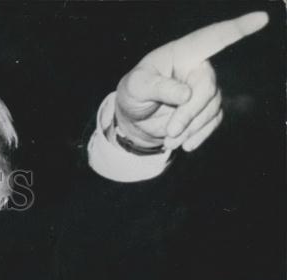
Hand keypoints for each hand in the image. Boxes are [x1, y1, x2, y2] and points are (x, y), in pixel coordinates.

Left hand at [114, 11, 267, 152]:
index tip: (261, 19)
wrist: (135, 119)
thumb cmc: (134, 93)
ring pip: (210, 108)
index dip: (238, 28)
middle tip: (170, 131)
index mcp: (183, 53)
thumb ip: (157, 88)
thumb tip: (185, 94)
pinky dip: (198, 135)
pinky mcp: (206, 109)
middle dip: (189, 113)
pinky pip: (212, 122)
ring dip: (190, 128)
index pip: (213, 38)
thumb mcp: (135, 87)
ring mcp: (205, 89)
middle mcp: (199, 68)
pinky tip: (183, 145)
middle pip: (207, 88)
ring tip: (169, 139)